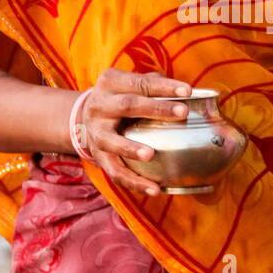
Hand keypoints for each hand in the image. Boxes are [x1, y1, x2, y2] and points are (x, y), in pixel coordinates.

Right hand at [70, 68, 191, 196]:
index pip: (140, 83)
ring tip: (150, 154)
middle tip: (182, 113)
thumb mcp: (130, 85)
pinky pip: (115, 171)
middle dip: (156, 109)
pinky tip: (154, 189)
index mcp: (111, 83)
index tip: (187, 91)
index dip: (164, 86)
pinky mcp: (98, 156)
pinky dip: (134, 182)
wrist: (84, 118)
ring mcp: (96, 132)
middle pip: (128, 105)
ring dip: (131, 148)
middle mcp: (100, 106)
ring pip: (112, 141)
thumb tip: (188, 92)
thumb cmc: (120, 98)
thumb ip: (154, 84)